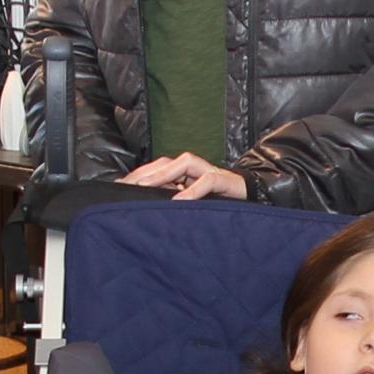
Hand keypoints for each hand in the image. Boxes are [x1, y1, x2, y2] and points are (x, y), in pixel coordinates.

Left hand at [122, 151, 248, 200]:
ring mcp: (210, 172)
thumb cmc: (220, 204)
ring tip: (145, 187)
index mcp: (185, 173)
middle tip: (126, 186)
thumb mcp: (192, 205)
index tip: (118, 186)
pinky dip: (192, 190)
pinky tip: (179, 200)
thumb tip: (146, 210)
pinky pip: (207, 181)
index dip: (137, 175)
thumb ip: (173, 203)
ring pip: (185, 164)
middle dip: (144, 173)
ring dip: (163, 174)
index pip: (157, 168)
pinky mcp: (225, 181)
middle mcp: (195, 169)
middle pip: (166, 163)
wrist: (255, 200)